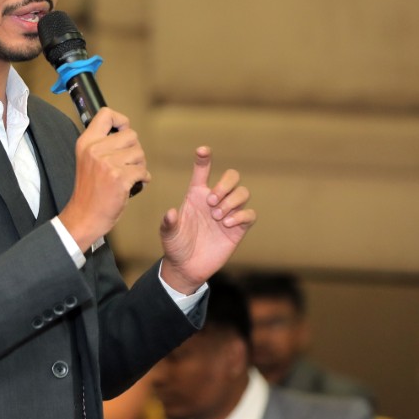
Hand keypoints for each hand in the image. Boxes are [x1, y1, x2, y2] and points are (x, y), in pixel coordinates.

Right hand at [59, 107, 149, 251]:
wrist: (84, 216)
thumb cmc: (89, 191)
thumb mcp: (87, 160)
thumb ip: (101, 143)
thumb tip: (125, 130)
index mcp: (86, 142)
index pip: (106, 114)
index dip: (121, 120)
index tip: (123, 132)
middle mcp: (95, 150)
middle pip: (131, 134)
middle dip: (135, 149)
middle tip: (128, 163)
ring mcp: (107, 164)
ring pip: (139, 153)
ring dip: (140, 165)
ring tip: (129, 175)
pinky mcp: (119, 178)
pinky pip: (142, 171)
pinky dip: (143, 178)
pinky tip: (135, 184)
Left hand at [159, 147, 253, 293]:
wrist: (186, 267)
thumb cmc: (175, 246)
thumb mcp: (168, 234)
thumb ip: (168, 223)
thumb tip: (171, 213)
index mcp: (196, 195)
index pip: (203, 170)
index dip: (204, 158)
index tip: (203, 150)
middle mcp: (214, 200)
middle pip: (232, 176)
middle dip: (226, 184)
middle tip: (211, 201)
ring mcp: (228, 213)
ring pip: (243, 193)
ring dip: (232, 201)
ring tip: (217, 216)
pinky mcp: (238, 229)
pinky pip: (250, 214)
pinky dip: (241, 216)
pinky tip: (226, 224)